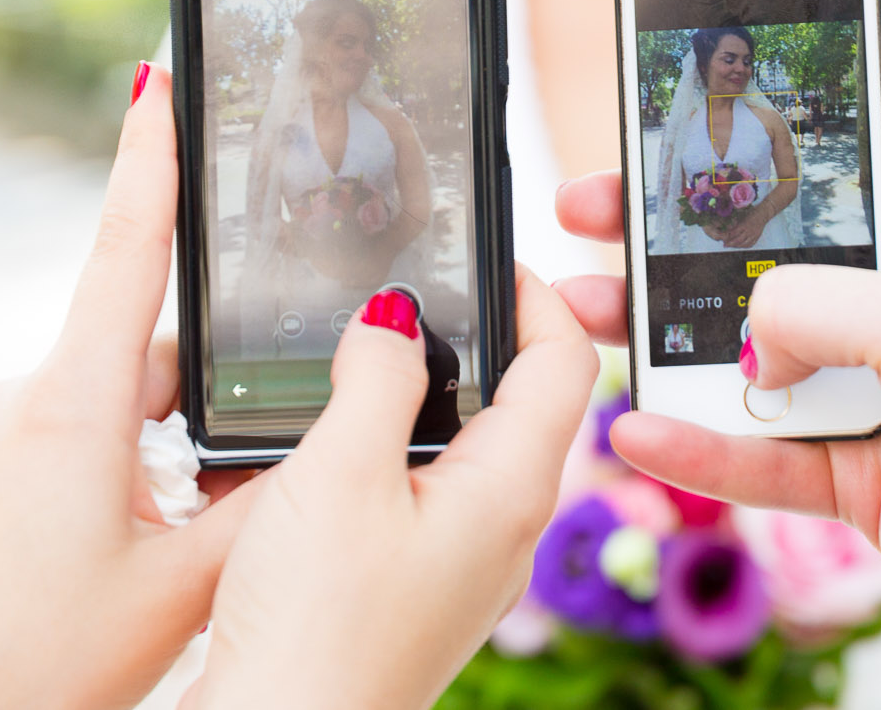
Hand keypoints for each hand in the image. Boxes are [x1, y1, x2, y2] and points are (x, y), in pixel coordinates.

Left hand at [0, 67, 260, 709]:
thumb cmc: (39, 666)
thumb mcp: (186, 585)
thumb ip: (270, 498)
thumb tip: (330, 442)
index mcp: (74, 408)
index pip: (124, 249)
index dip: (151, 154)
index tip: (161, 72)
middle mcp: (24, 397)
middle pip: (150, 347)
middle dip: (209, 393)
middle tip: (231, 475)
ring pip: (120, 396)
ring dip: (165, 443)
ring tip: (169, 541)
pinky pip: (77, 428)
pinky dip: (123, 464)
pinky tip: (128, 543)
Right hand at [188, 269, 596, 709]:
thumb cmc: (315, 631)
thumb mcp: (340, 476)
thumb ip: (375, 379)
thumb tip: (394, 315)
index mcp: (512, 490)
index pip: (565, 361)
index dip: (537, 292)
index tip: (486, 249)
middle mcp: (505, 526)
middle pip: (523, 398)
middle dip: (481, 331)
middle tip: (422, 282)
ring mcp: (464, 561)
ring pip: (470, 444)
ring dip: (432, 387)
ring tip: (369, 342)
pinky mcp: (419, 586)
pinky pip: (428, 490)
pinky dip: (396, 444)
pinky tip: (336, 435)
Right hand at [551, 122, 880, 666]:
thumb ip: (807, 303)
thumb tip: (749, 343)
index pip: (845, 153)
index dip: (768, 130)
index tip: (685, 115)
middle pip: (767, 252)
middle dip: (675, 235)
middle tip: (595, 212)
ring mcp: (875, 389)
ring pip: (744, 354)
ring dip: (663, 338)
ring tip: (581, 315)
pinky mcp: (858, 473)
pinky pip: (759, 454)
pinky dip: (697, 445)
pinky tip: (636, 430)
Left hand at [719, 209, 765, 248]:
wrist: (763, 214)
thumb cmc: (751, 213)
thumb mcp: (741, 216)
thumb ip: (735, 224)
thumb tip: (727, 229)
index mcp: (744, 224)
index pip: (734, 233)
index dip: (728, 236)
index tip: (722, 238)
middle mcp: (749, 231)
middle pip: (738, 240)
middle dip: (730, 244)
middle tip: (725, 245)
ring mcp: (754, 235)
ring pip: (744, 244)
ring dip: (737, 246)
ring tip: (732, 245)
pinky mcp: (757, 237)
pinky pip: (750, 244)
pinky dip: (745, 246)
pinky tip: (740, 246)